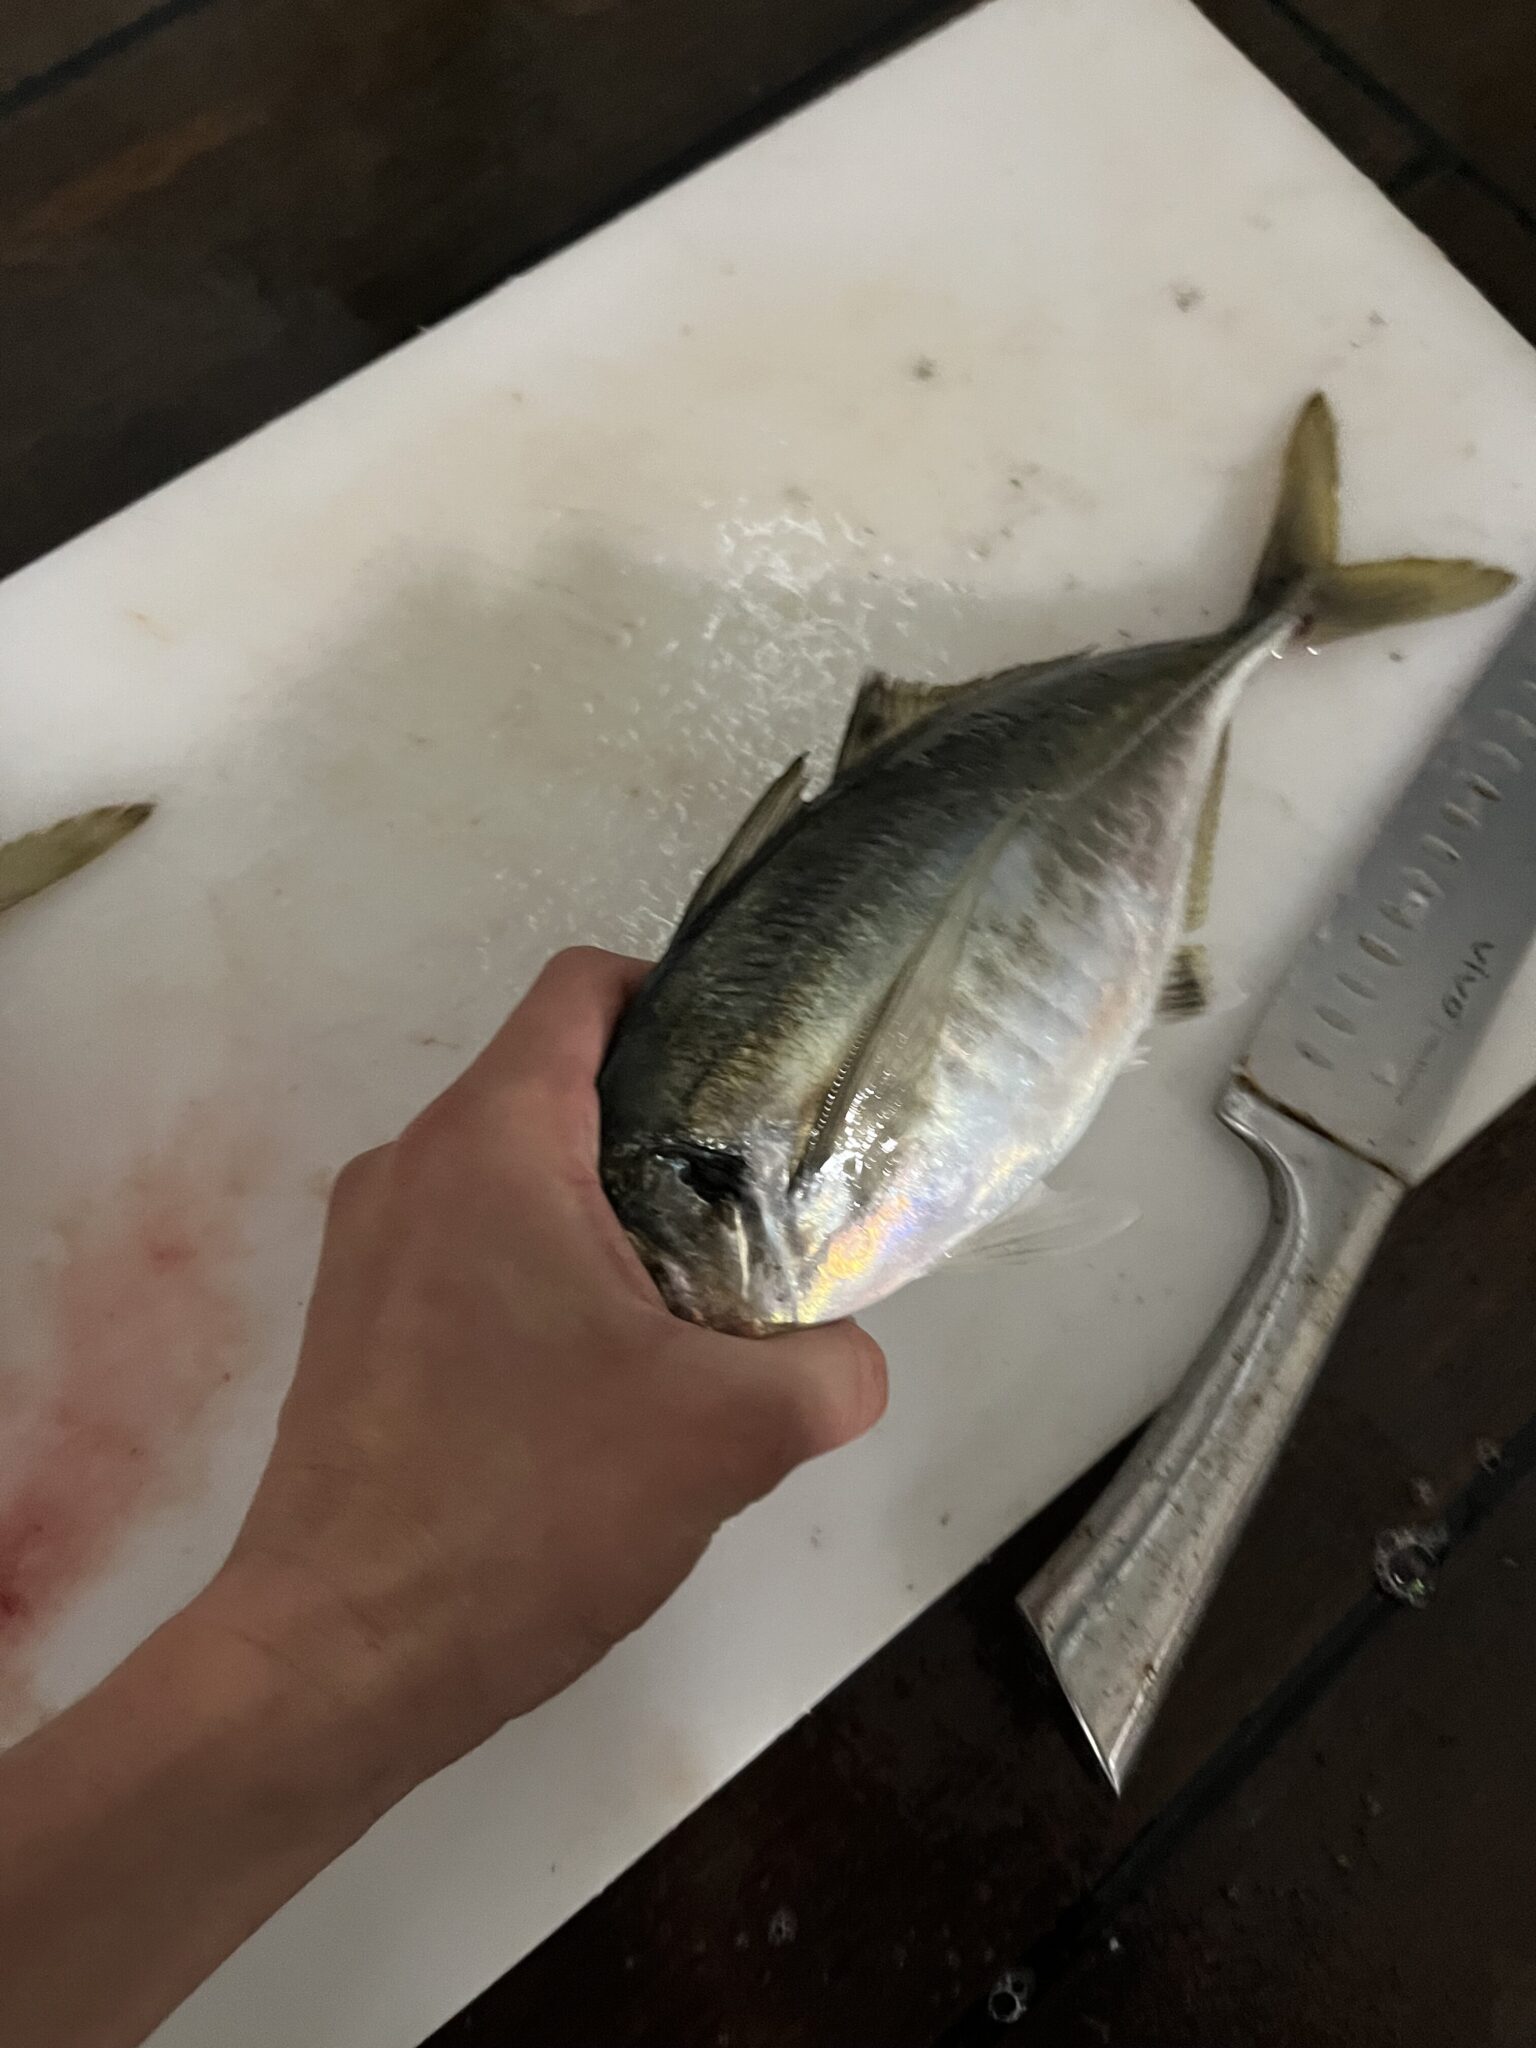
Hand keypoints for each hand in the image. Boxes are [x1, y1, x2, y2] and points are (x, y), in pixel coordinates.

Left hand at [209, 947, 886, 1788]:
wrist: (340, 1660)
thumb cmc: (526, 1509)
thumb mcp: (728, 1436)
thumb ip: (832, 1373)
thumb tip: (849, 1360)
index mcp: (491, 1140)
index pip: (583, 987)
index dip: (678, 996)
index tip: (753, 1072)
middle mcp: (410, 1165)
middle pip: (553, 1079)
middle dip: (662, 1124)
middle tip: (757, 1202)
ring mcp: (366, 1247)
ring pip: (510, 1171)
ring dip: (604, 1209)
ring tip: (692, 1301)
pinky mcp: (353, 1324)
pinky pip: (467, 1246)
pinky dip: (541, 1270)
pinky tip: (601, 1374)